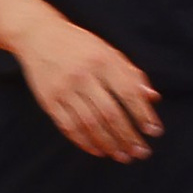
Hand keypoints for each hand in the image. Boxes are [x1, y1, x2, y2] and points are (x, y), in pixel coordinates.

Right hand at [16, 15, 159, 161]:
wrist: (38, 36)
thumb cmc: (79, 45)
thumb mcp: (108, 51)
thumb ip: (130, 74)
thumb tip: (153, 98)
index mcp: (102, 60)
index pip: (128, 92)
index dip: (142, 114)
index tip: (154, 132)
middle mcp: (83, 75)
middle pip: (110, 113)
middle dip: (128, 136)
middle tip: (141, 153)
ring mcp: (63, 89)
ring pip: (89, 124)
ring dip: (109, 144)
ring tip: (123, 156)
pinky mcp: (48, 100)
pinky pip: (68, 127)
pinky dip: (85, 142)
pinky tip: (98, 150)